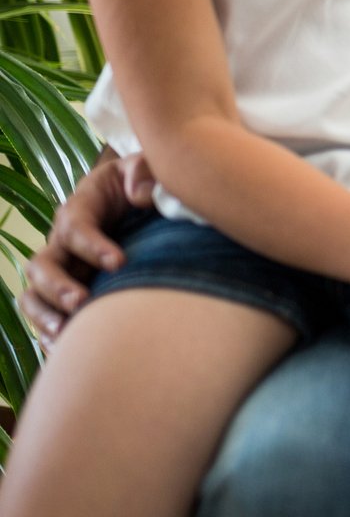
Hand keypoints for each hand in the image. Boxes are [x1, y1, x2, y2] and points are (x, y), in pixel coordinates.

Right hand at [17, 154, 157, 346]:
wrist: (143, 202)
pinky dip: (49, 333)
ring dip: (45, 314)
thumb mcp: (149, 166)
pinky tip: (63, 350)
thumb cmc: (145, 183)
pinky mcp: (68, 290)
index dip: (92, 244)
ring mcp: (63, 268)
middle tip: (83, 301)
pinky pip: (45, 314)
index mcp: (82, 208)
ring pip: (34, 294)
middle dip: (58, 285)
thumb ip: (146, 173)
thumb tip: (141, 197)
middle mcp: (63, 241)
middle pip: (42, 265)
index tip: (119, 262)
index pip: (75, 226)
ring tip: (65, 332)